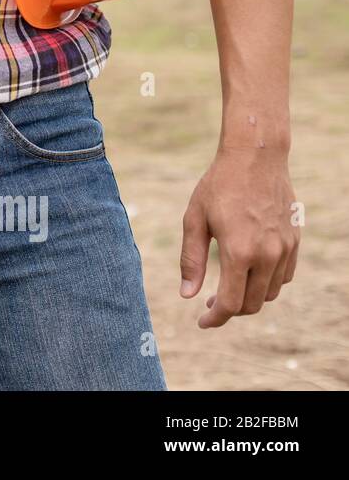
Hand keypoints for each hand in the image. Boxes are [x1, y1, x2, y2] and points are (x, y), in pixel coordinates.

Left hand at [179, 145, 298, 327]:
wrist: (256, 158)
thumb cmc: (218, 186)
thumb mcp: (194, 220)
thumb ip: (191, 260)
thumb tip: (187, 295)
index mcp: (239, 251)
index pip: (230, 303)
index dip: (215, 318)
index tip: (202, 323)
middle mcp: (267, 255)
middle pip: (251, 304)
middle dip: (230, 310)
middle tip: (210, 304)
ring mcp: (285, 249)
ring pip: (270, 293)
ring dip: (249, 298)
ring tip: (227, 288)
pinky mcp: (294, 241)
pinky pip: (284, 277)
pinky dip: (267, 284)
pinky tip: (249, 274)